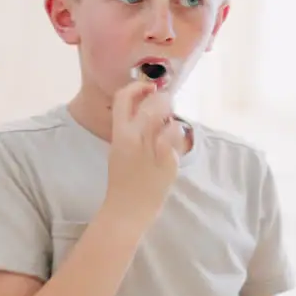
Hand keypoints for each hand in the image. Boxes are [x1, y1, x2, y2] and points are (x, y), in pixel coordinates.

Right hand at [105, 80, 183, 222]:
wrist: (128, 208)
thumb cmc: (122, 179)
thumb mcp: (118, 149)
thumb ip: (129, 129)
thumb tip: (146, 108)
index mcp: (119, 134)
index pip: (123, 98)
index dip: (137, 87)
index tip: (147, 87)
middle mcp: (136, 138)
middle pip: (152, 103)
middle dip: (162, 98)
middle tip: (166, 102)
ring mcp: (153, 149)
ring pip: (168, 117)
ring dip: (171, 115)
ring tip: (170, 121)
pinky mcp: (169, 160)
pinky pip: (177, 136)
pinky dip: (177, 133)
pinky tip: (175, 140)